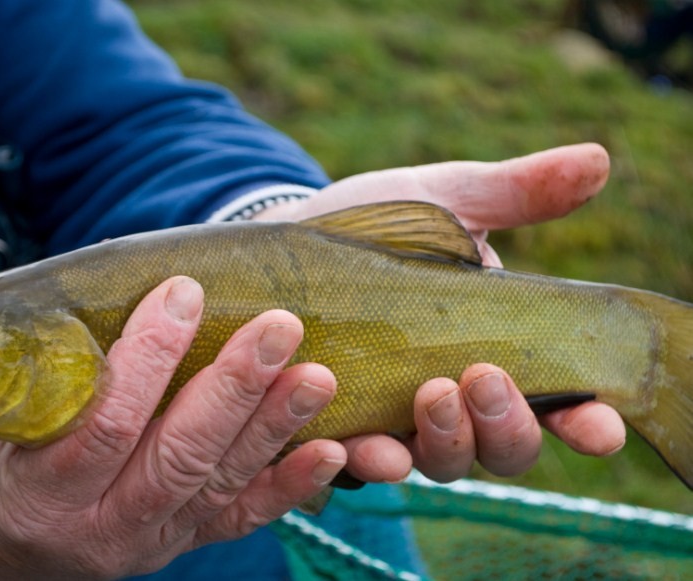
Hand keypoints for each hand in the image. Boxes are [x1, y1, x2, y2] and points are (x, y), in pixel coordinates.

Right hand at [0, 277, 344, 579]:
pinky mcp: (180, 544)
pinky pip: (239, 519)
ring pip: (218, 484)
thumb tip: (117, 279)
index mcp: (40, 493)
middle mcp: (99, 528)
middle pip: (178, 456)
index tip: (182, 292)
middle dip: (233, 389)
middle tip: (278, 327)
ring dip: (273, 428)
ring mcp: (147, 542)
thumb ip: (49, 369)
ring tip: (318, 375)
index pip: (105, 425)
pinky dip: (288, 486)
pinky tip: (331, 451)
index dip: (147, 358)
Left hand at [256, 142, 625, 482]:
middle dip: (506, 425)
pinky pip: (354, 465)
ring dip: (446, 443)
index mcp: (494, 352)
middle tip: (484, 376)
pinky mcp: (336, 428)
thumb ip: (514, 192)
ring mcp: (396, 422)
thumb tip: (596, 160)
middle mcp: (453, 401)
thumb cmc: (376, 225)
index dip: (584, 423)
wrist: (287, 239)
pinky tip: (355, 445)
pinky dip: (362, 460)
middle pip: (502, 449)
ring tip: (432, 396)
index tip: (601, 427)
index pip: (556, 404)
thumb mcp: (443, 202)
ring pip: (440, 463)